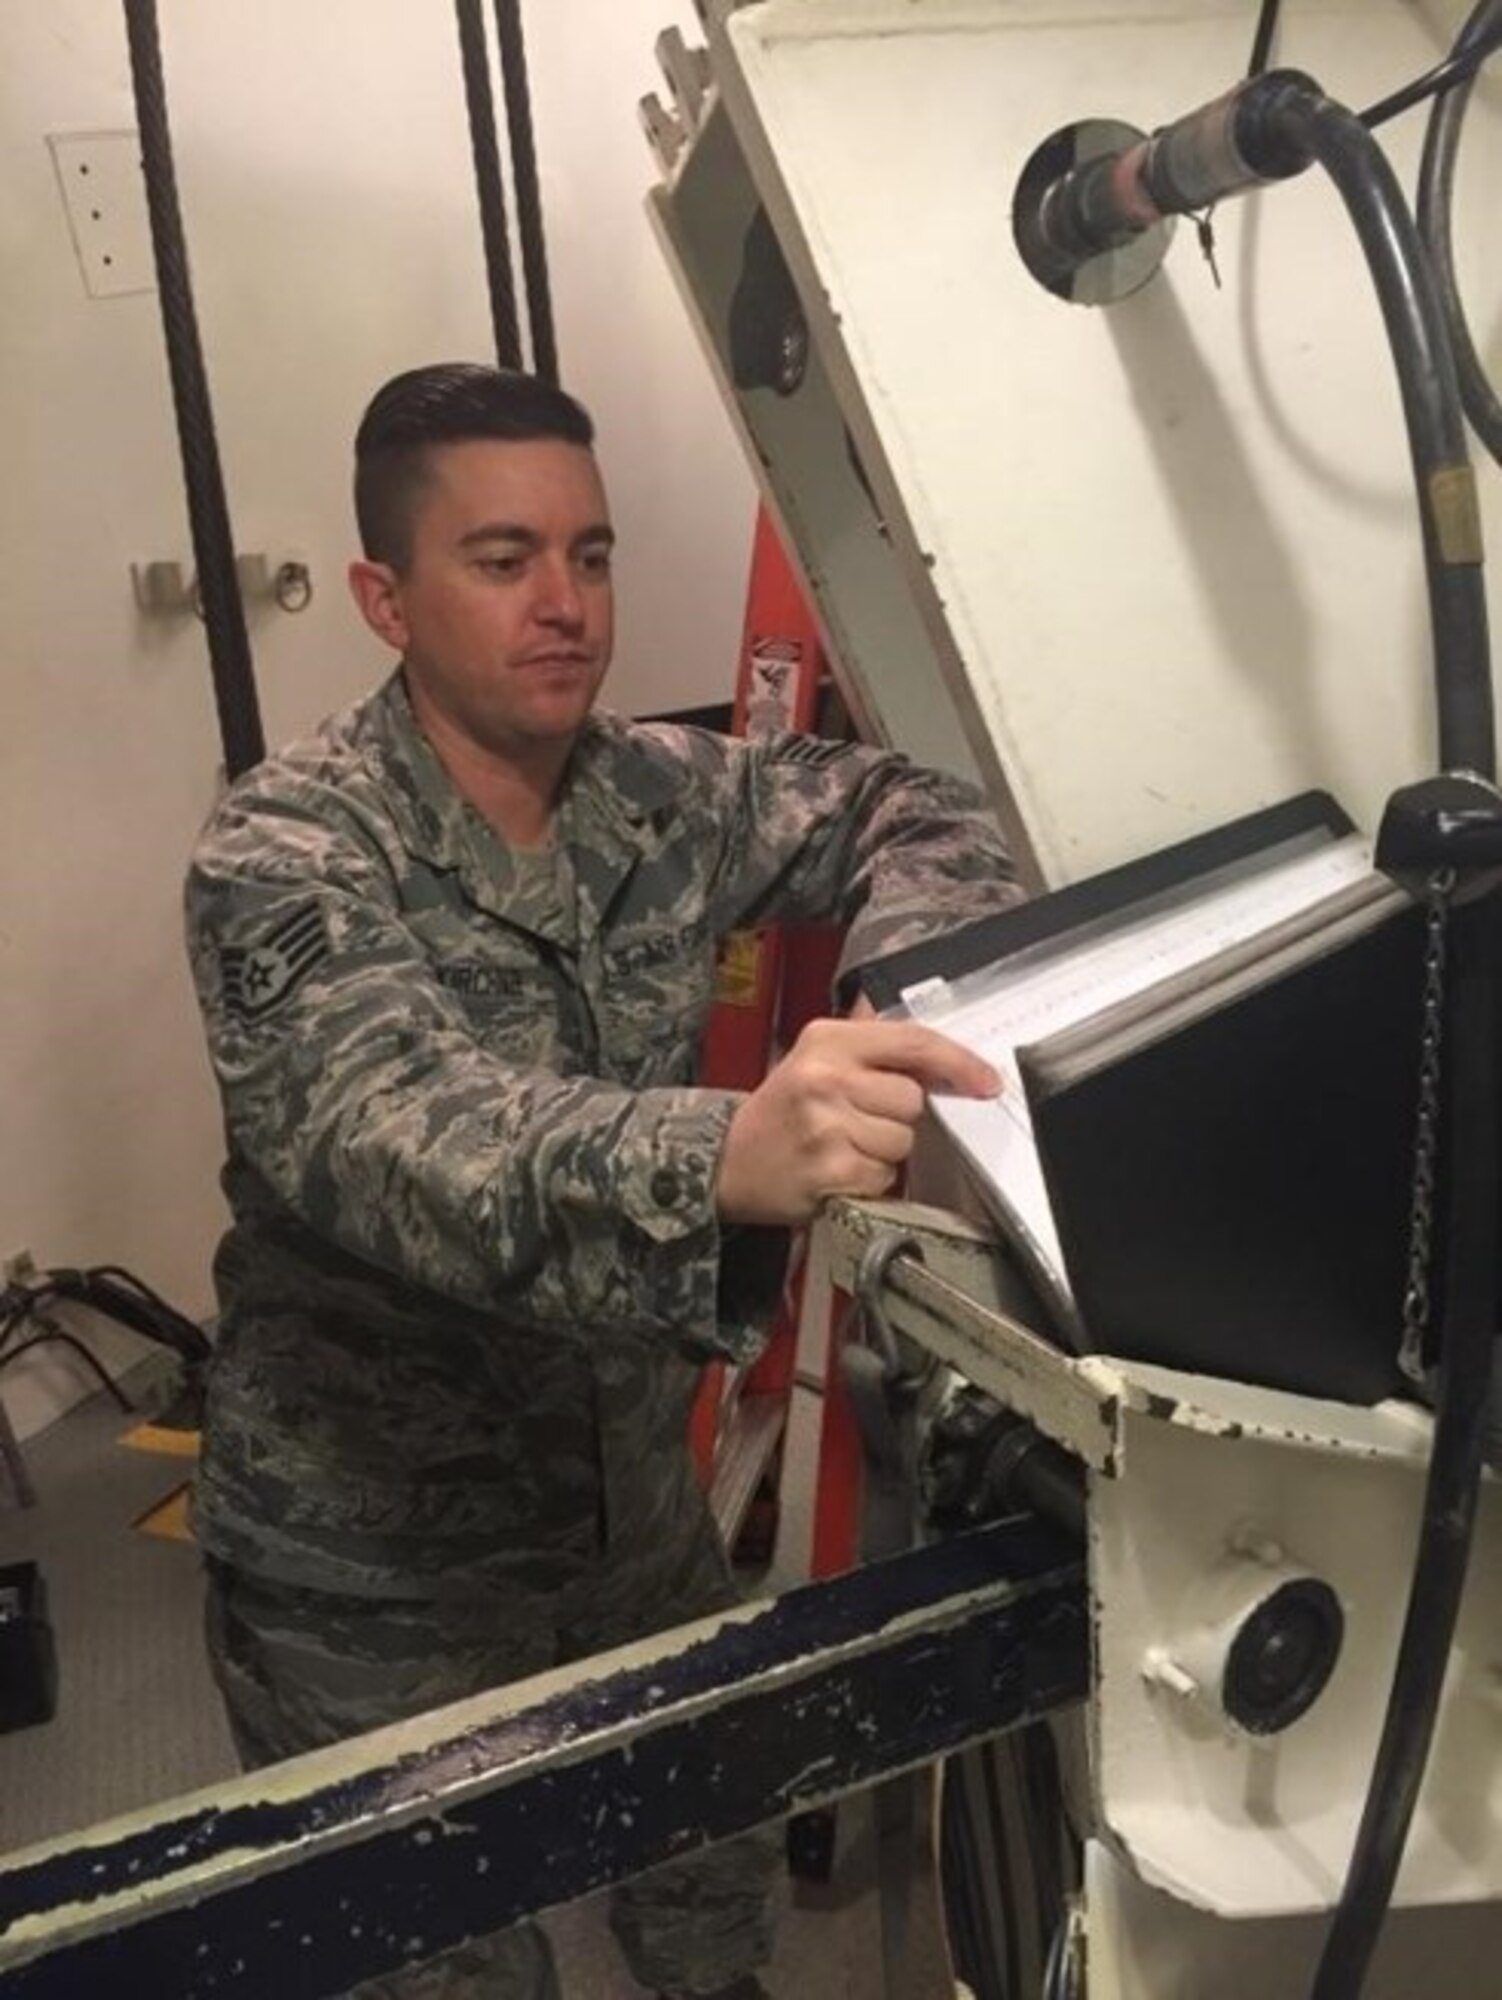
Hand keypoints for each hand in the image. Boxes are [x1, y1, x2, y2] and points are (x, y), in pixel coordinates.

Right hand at [714, 1016, 998, 1225]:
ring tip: (844, 1146)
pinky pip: (885, 1176)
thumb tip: (943, 1054)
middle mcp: (826, 1077)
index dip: (958, 1062)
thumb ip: (875, 1051)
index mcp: (828, 1039)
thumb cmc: (782, 1111)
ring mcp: (827, 1125)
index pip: (913, 1042)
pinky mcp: (830, 1169)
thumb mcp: (817, 1060)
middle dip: (899, 1116)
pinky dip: (870, 1180)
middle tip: (858, 1119)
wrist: (725, 1160)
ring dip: (885, 1151)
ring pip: (903, 1141)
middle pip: (912, 1099)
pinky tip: (838, 1170)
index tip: (986, 1082)